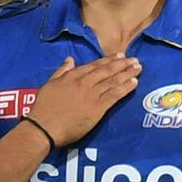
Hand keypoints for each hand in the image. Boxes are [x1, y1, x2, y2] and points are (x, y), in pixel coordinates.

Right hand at [26, 54, 140, 145]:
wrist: (44, 127)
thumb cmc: (43, 108)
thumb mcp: (49, 85)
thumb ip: (60, 72)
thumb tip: (70, 60)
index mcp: (72, 76)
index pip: (94, 66)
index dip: (108, 60)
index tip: (119, 55)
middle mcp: (84, 82)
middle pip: (107, 71)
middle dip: (122, 64)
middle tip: (134, 59)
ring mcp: (92, 95)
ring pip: (113, 81)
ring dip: (127, 73)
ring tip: (138, 68)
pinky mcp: (98, 108)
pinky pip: (114, 95)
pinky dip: (125, 88)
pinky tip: (134, 83)